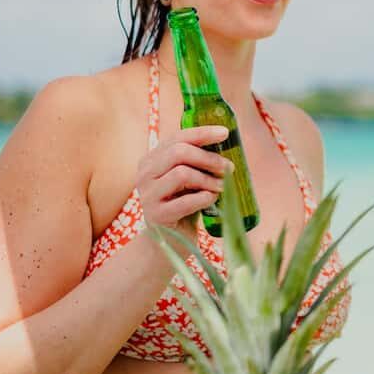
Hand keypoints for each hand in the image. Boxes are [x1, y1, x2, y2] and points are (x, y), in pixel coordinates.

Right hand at [136, 125, 233, 242]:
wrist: (170, 240)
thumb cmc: (183, 203)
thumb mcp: (188, 178)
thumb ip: (196, 161)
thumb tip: (226, 143)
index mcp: (151, 160)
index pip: (177, 137)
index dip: (202, 133)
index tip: (225, 133)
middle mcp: (145, 174)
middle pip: (179, 152)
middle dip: (209, 158)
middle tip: (229, 166)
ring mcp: (147, 195)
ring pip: (182, 173)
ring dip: (208, 179)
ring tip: (222, 187)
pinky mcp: (156, 216)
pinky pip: (185, 201)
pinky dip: (204, 198)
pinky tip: (211, 199)